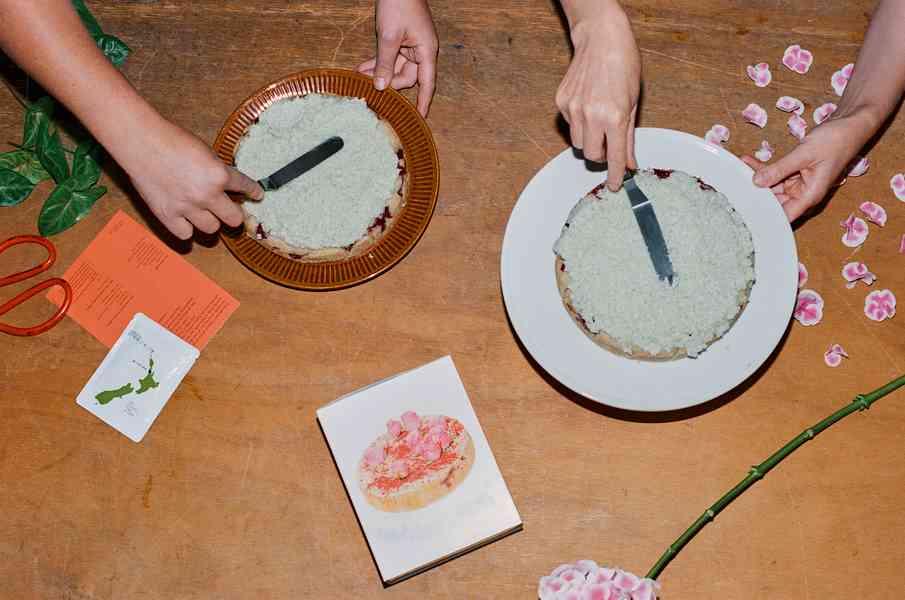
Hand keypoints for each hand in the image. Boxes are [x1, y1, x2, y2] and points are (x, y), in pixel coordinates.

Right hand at [127, 121, 262, 239]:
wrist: (141, 142)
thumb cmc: (171, 140)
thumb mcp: (204, 150)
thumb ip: (216, 170)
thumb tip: (226, 183)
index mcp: (219, 175)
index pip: (245, 187)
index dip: (253, 192)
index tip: (257, 195)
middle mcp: (206, 195)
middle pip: (233, 219)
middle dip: (234, 215)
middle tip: (230, 212)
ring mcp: (187, 208)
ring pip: (211, 229)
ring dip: (210, 221)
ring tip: (203, 213)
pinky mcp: (167, 215)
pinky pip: (185, 235)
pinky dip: (186, 228)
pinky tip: (184, 220)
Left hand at [357, 0, 437, 116]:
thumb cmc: (399, 4)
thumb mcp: (389, 36)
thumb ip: (385, 63)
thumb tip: (381, 87)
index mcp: (427, 51)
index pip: (427, 83)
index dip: (424, 102)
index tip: (420, 118)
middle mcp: (421, 51)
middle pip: (407, 77)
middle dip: (390, 84)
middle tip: (371, 90)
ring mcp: (410, 46)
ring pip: (395, 68)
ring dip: (379, 73)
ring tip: (360, 78)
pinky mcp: (400, 41)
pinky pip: (389, 58)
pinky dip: (377, 63)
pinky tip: (362, 70)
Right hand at [555, 6, 639, 190]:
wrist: (602, 40)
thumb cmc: (623, 67)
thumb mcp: (633, 103)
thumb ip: (629, 137)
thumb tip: (630, 163)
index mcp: (614, 117)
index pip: (615, 157)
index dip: (616, 175)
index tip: (615, 186)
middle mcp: (591, 115)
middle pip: (591, 155)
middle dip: (601, 155)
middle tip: (609, 144)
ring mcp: (573, 108)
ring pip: (578, 142)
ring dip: (589, 139)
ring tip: (598, 120)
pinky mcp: (561, 101)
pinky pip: (569, 124)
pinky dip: (579, 122)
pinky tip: (587, 104)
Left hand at [741, 110, 876, 221]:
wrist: (848, 125)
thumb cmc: (834, 141)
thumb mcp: (804, 155)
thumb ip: (780, 169)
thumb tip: (756, 182)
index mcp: (809, 196)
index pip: (784, 216)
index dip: (765, 218)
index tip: (744, 216)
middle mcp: (802, 193)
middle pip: (773, 202)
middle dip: (755, 195)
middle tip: (733, 188)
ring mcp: (797, 183)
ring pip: (771, 187)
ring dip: (755, 179)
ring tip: (736, 170)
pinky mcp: (794, 173)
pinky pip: (774, 173)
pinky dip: (762, 168)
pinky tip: (747, 160)